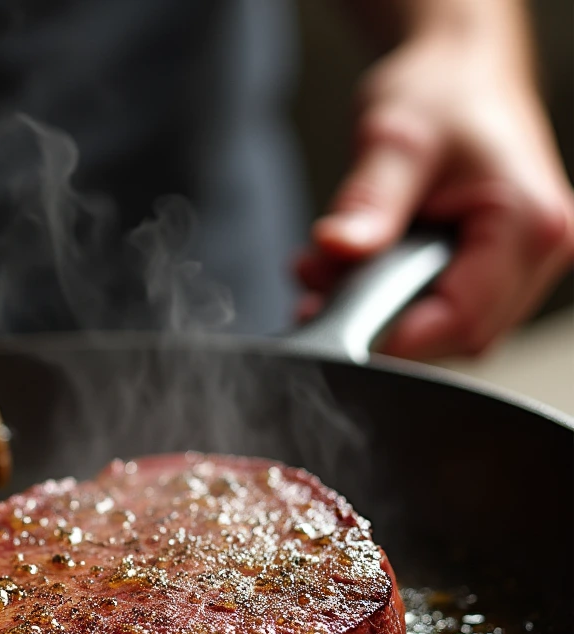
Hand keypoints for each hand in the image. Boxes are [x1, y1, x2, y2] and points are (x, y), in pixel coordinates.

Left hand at [296, 30, 573, 357]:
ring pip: (444, 330)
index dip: (395, 337)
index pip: (462, 319)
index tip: (335, 327)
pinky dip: (391, 300)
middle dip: (379, 320)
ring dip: (379, 310)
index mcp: (528, 221)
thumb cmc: (441, 93)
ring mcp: (521, 267)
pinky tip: (355, 268)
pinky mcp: (493, 272)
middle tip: (318, 283)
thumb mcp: (393, 139)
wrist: (459, 73)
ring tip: (331, 266)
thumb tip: (336, 248)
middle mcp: (539, 252)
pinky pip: (441, 312)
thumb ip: (367, 201)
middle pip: (455, 335)